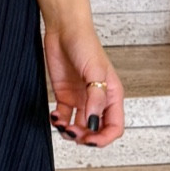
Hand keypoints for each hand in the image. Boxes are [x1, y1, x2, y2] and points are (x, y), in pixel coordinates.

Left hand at [45, 22, 124, 146]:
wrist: (64, 30)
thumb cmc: (86, 45)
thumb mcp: (95, 71)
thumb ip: (95, 98)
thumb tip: (93, 123)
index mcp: (111, 96)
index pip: (114, 127)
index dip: (104, 138)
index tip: (90, 140)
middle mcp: (97, 100)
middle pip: (96, 131)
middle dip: (85, 137)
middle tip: (72, 132)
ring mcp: (81, 99)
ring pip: (79, 127)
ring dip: (70, 132)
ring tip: (61, 124)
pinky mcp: (65, 96)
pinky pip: (64, 117)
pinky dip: (59, 122)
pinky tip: (55, 115)